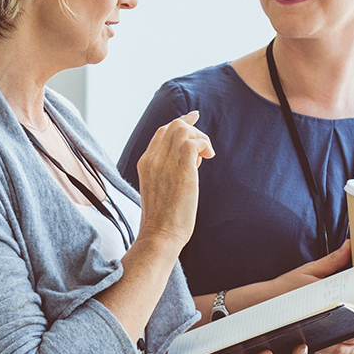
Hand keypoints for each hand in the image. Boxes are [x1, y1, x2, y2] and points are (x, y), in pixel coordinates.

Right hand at [135, 111, 214, 246]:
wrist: (159, 235)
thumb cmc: (163, 218)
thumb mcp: (158, 188)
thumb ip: (167, 170)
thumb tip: (190, 159)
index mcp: (145, 162)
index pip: (162, 131)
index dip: (180, 123)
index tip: (193, 118)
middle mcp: (153, 159)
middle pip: (173, 126)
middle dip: (193, 130)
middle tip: (203, 149)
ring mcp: (165, 164)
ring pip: (183, 130)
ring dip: (200, 138)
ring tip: (205, 157)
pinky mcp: (182, 171)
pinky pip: (193, 143)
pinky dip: (204, 145)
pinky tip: (207, 157)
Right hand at [266, 242, 353, 353]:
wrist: (261, 305)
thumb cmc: (284, 288)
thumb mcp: (310, 270)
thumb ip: (334, 260)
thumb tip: (351, 245)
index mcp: (327, 295)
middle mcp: (325, 315)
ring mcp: (319, 330)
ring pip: (349, 338)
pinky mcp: (313, 340)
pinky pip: (335, 349)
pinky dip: (349, 350)